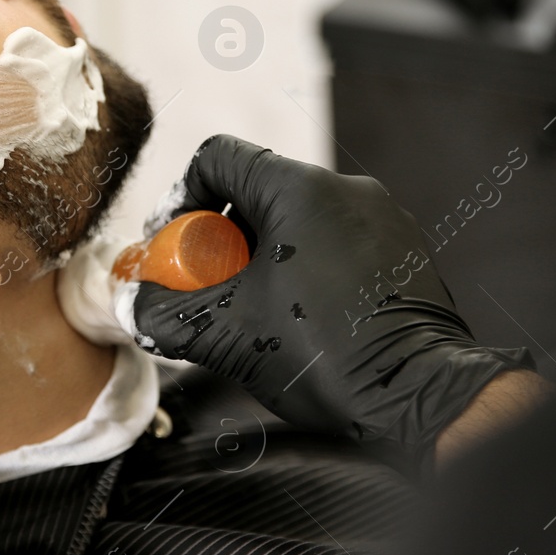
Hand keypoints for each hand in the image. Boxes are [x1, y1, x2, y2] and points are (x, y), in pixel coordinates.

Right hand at [128, 135, 532, 459]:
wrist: (421, 395)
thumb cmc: (328, 355)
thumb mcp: (225, 335)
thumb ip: (164, 314)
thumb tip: (134, 305)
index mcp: (300, 190)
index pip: (217, 158)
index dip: (181, 200)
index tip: (177, 251)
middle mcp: (346, 190)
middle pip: (256, 194)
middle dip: (220, 244)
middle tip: (208, 293)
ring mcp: (382, 219)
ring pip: (297, 224)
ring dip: (262, 262)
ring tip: (254, 316)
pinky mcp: (404, 251)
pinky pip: (337, 246)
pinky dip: (306, 273)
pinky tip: (301, 324)